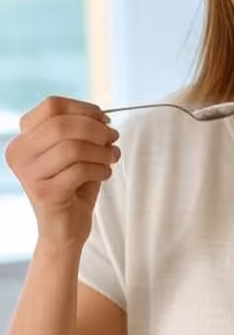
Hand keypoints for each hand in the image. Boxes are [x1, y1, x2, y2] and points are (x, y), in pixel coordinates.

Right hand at [4, 96, 120, 249]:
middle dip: (96, 129)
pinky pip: (80, 170)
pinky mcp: (44, 193)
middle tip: (113, 139)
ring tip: (111, 158)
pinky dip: (100, 169)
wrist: (65, 228)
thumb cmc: (73, 185)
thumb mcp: (75, 151)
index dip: (84, 109)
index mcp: (24, 138)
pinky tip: (105, 174)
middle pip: (62, 124)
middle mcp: (19, 153)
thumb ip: (82, 130)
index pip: (52, 106)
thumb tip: (101, 117)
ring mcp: (28, 174)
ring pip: (72, 147)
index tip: (105, 120)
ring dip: (101, 151)